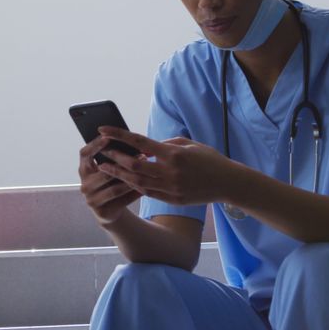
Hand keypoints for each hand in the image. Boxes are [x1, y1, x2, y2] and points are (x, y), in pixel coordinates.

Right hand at [78, 135, 141, 225]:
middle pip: (104, 171)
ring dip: (132, 178)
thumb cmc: (111, 184)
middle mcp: (84, 185)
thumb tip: (129, 140)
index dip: (95, 145)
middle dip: (124, 162)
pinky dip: (134, 193)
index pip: (84, 154)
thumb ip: (113, 158)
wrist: (110, 211)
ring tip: (146, 170)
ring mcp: (91, 200)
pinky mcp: (102, 212)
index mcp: (84, 170)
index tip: (108, 137)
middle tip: (141, 155)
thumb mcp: (108, 171)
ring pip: (115, 187)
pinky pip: (122, 200)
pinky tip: (147, 187)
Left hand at [94, 126, 235, 205]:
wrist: (227, 183)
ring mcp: (171, 187)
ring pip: (137, 182)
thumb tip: (149, 147)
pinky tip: (123, 180)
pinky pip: (148, 193)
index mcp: (174, 153)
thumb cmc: (210, 159)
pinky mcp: (173, 199)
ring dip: (119, 174)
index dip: (119, 135)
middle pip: (134, 165)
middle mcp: (170, 171)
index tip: (104, 130)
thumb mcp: (191, 144)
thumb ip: (168, 143)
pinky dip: (134, 186)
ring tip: (105, 167)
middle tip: (101, 151)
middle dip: (114, 157)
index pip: (140, 142)